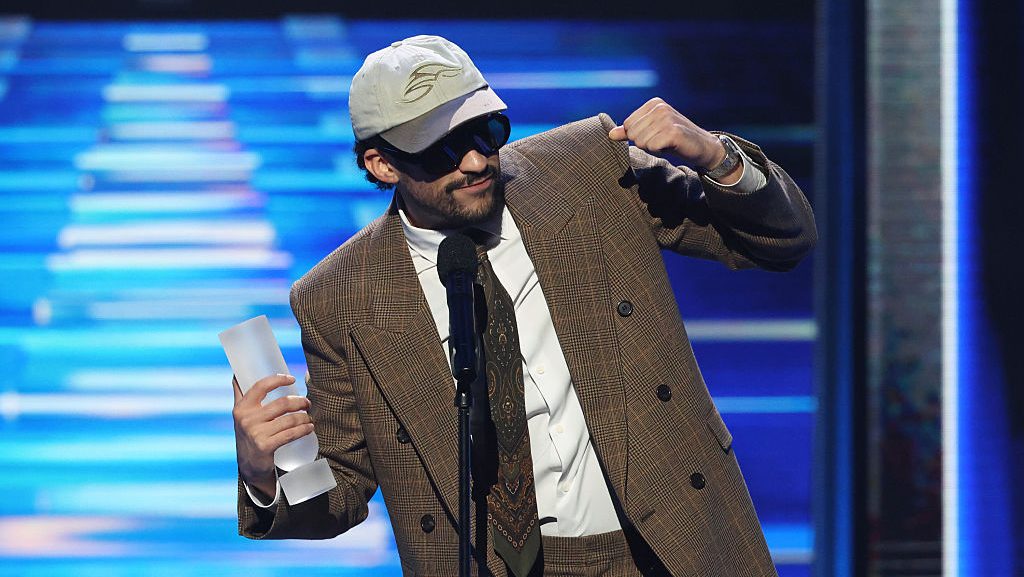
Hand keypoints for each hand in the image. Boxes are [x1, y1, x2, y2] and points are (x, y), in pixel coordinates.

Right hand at [232, 374, 313, 498]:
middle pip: (282, 403)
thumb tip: (237, 372)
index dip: (278, 379)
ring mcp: (255, 433)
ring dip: (304, 417)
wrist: (249, 465)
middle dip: (299, 402)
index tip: (291, 379)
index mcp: (241, 408)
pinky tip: (309, 428)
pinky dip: (303, 430)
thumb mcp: (240, 414)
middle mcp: (246, 419)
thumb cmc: (248, 434)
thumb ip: (239, 394)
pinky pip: (290, 434)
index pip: (261, 386)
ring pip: (289, 419)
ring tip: (309, 417)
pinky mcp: (265, 446)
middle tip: (307, 403)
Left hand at [608, 97, 726, 170]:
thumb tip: (610, 134)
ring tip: (667, 143)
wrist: (702, 147)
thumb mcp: (650, 132)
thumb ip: (630, 131)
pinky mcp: (673, 131)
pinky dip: (660, 151)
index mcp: (654, 103)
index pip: (628, 125)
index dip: (639, 136)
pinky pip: (652, 147)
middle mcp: (660, 107)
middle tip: (662, 140)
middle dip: (645, 142)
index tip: (656, 135)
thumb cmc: (674, 140)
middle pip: (633, 134)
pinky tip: (672, 146)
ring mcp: (667, 118)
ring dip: (653, 147)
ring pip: (641, 141)